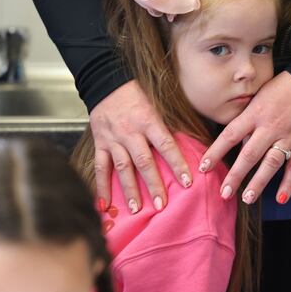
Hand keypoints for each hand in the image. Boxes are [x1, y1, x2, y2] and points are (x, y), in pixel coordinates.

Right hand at [89, 80, 191, 213]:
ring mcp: (113, 139)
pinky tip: (103, 204)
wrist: (105, 82)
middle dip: (153, 184)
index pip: (166, 145)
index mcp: (148, 120)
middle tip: (162, 205)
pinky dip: (101, 187)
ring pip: (122, 167)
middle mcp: (130, 132)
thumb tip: (190, 146)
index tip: (188, 182)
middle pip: (143, 161)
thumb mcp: (156, 105)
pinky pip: (100, 167)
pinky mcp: (100, 143)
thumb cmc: (136, 94)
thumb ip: (167, 127)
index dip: (177, 164)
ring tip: (136, 209)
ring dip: (129, 190)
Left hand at [201, 72, 290, 204]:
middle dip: (235, 175)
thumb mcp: (259, 97)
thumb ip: (247, 120)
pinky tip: (280, 198)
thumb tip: (236, 143)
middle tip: (224, 193)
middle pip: (249, 154)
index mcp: (255, 114)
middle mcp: (270, 127)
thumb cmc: (283, 87)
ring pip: (271, 163)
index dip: (215, 152)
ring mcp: (288, 136)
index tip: (203, 167)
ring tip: (247, 198)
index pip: (230, 135)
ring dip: (259, 182)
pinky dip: (289, 183)